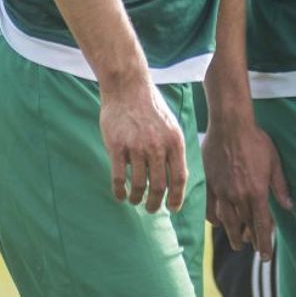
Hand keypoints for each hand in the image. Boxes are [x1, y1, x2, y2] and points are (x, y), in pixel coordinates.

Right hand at [99, 80, 188, 212]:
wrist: (127, 86)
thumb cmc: (150, 107)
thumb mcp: (171, 126)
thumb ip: (174, 150)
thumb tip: (178, 179)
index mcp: (174, 141)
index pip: (179, 178)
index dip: (177, 198)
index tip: (173, 208)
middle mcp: (157, 146)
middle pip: (159, 186)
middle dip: (155, 204)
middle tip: (152, 209)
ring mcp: (136, 146)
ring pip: (138, 185)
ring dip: (137, 199)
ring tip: (135, 201)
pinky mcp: (117, 146)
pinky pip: (119, 178)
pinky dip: (120, 191)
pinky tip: (120, 195)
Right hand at [202, 116, 291, 258]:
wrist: (230, 126)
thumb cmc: (255, 140)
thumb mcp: (274, 161)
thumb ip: (280, 186)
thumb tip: (289, 206)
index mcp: (257, 192)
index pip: (261, 225)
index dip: (263, 243)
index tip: (265, 256)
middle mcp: (238, 196)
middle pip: (244, 226)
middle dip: (249, 241)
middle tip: (251, 248)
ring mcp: (221, 191)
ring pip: (226, 221)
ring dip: (232, 234)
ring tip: (236, 242)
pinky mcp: (209, 184)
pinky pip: (210, 208)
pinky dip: (214, 219)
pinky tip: (218, 223)